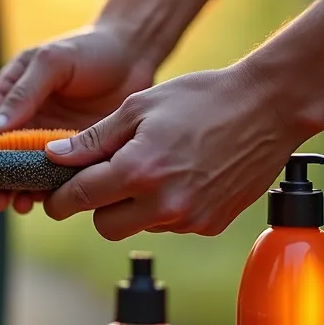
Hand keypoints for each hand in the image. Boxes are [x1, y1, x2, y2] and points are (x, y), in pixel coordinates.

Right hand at [0, 24, 155, 213]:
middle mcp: (29, 118)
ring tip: (24, 204)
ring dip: (25, 188)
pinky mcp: (78, 150)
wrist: (135, 55)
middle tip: (0, 199)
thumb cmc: (91, 49)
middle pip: (8, 155)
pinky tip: (53, 198)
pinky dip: (55, 187)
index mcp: (13, 93)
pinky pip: (61, 174)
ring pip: (32, 169)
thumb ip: (23, 93)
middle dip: (3, 179)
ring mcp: (53, 137)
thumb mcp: (52, 62)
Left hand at [41, 63, 304, 240]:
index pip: (81, 199)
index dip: (60, 199)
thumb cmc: (202, 98)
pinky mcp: (210, 224)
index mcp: (138, 171)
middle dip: (99, 205)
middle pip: (105, 226)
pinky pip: (172, 224)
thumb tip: (55, 158)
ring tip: (157, 166)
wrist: (269, 107)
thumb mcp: (139, 107)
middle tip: (108, 177)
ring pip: (139, 226)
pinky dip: (167, 207)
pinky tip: (183, 175)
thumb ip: (94, 139)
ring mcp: (190, 219)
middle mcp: (163, 204)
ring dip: (135, 206)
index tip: (54, 197)